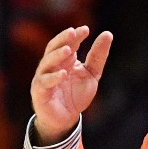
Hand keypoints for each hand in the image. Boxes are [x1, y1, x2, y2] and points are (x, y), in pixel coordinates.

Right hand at [30, 25, 110, 144]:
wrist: (66, 119)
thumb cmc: (76, 95)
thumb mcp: (92, 74)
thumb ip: (98, 56)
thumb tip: (108, 34)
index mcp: (64, 59)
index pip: (68, 43)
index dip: (75, 36)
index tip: (86, 29)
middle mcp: (52, 65)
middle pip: (53, 48)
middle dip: (63, 39)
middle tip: (73, 33)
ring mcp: (44, 77)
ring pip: (47, 62)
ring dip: (57, 55)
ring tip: (69, 50)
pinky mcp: (40, 92)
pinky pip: (44, 82)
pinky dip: (53, 77)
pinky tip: (63, 73)